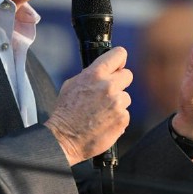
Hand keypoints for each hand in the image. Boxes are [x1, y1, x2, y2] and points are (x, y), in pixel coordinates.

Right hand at [45, 47, 132, 165]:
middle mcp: (109, 86)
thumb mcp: (72, 85)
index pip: (119, 54)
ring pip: (126, 97)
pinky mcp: (122, 118)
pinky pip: (125, 113)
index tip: (118, 66)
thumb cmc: (65, 112)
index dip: (119, 60)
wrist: (64, 139)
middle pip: (128, 75)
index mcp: (95, 74)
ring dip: (117, 103)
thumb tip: (102, 72)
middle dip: (120, 82)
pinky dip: (117, 118)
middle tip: (108, 92)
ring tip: (101, 112)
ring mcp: (117, 103)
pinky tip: (104, 122)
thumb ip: (90, 75)